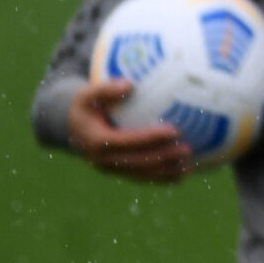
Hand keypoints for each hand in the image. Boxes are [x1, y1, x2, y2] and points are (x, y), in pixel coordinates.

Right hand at [68, 78, 194, 182]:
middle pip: (138, 162)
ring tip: (190, 166)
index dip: (150, 138)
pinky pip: (144, 177)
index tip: (174, 131)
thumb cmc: (86, 107)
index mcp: (97, 142)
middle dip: (163, 158)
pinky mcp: (121, 173)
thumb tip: (129, 84)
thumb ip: (105, 89)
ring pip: (142, 175)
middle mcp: (104, 161)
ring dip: (167, 173)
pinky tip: (184, 173)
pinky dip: (163, 178)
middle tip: (187, 149)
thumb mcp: (86, 95)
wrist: (74, 129)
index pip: (127, 142)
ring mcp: (112, 170)